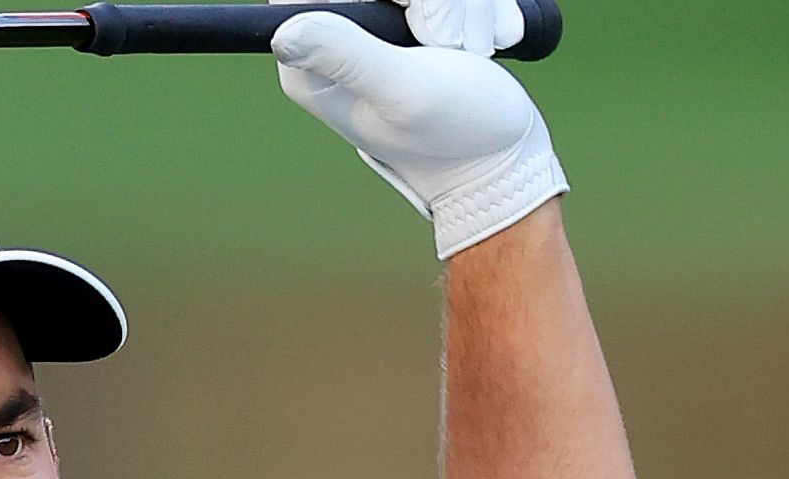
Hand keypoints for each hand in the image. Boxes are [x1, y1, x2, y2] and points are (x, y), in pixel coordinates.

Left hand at [270, 0, 565, 258]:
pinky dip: (479, 7)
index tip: (415, 22)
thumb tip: (283, 33)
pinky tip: (483, 43)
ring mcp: (374, 24)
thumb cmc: (456, 134)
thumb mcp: (404, 93)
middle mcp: (333, 37)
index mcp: (309, 61)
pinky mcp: (410, 17)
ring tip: (471, 52)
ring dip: (464, 6)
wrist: (505, 154)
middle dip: (435, 0)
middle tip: (447, 43)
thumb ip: (348, 56)